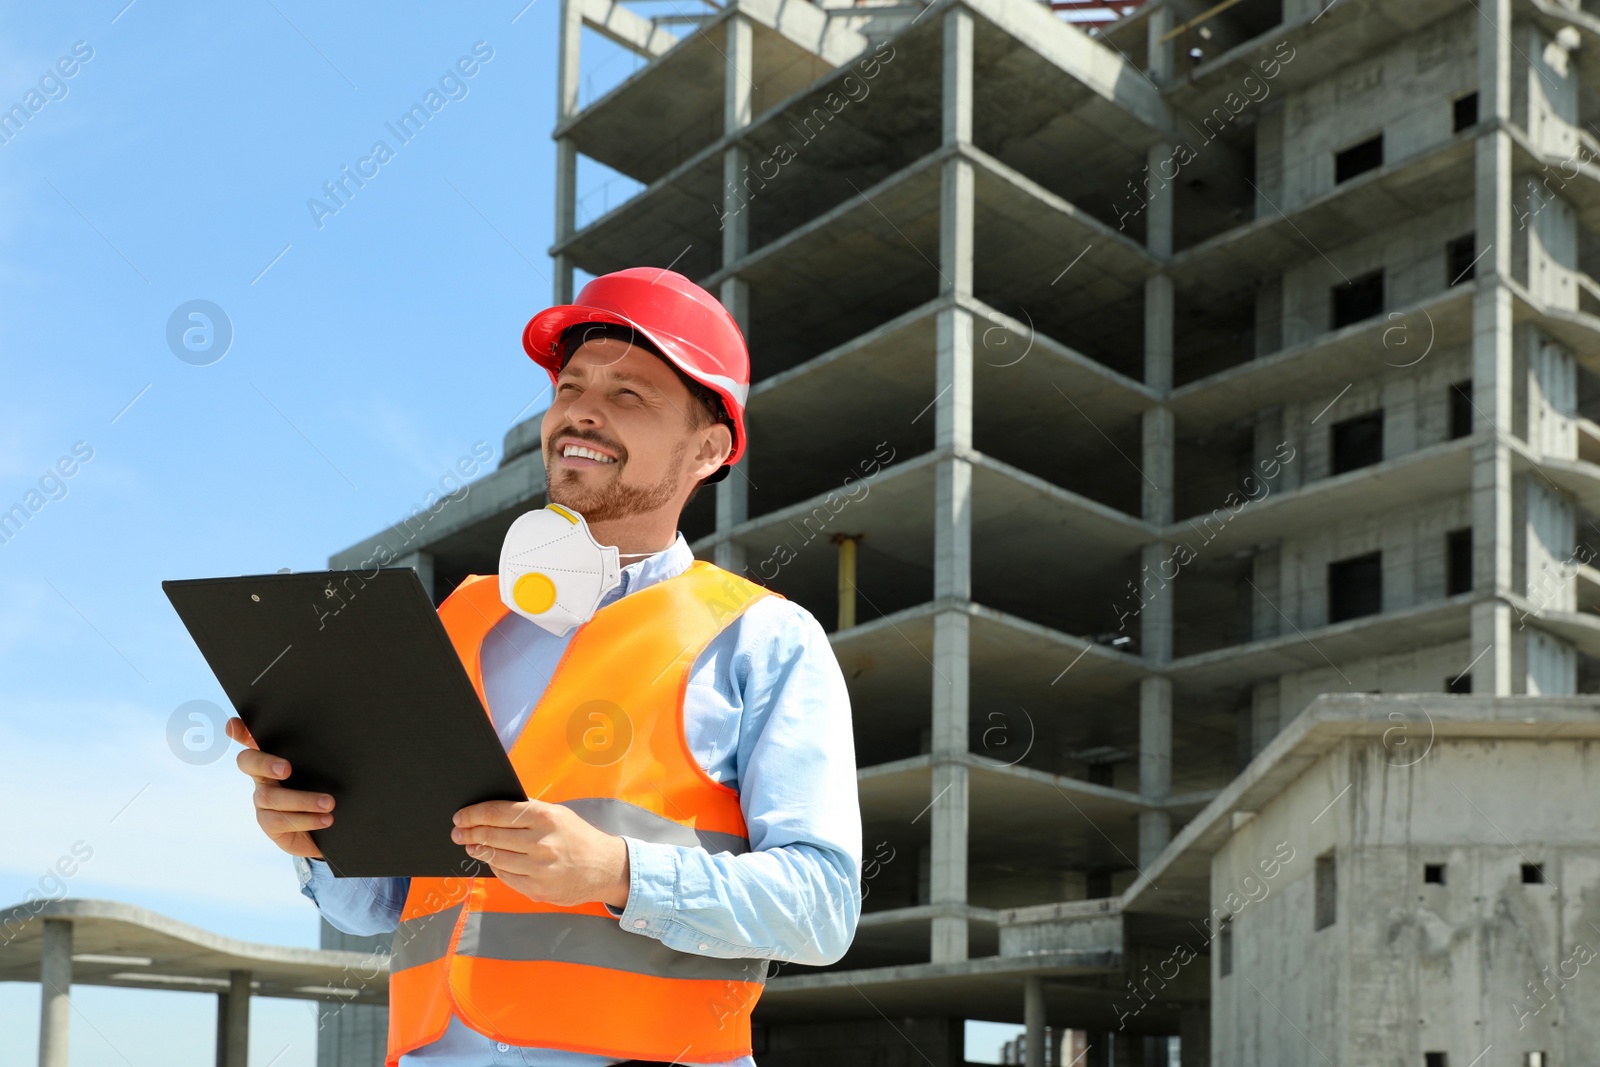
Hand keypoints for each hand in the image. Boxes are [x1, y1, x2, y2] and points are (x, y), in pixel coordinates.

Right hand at [226, 717, 331, 858]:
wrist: (325, 830)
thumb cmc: (321, 794)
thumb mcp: (322, 771)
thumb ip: (319, 754)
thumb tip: (335, 732)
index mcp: (274, 760)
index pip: (253, 740)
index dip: (240, 732)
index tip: (234, 726)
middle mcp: (263, 778)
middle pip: (249, 762)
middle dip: (264, 763)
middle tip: (287, 769)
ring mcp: (263, 802)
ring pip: (272, 797)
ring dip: (304, 800)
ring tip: (329, 803)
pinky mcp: (269, 824)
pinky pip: (281, 821)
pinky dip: (306, 819)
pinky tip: (325, 819)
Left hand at [452, 800, 629, 908]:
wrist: (605, 869)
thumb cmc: (578, 837)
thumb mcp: (558, 814)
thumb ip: (528, 813)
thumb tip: (492, 811)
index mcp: (545, 817)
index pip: (498, 813)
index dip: (474, 814)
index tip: (461, 816)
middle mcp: (541, 842)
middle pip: (492, 836)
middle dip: (470, 833)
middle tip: (459, 833)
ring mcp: (539, 869)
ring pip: (495, 858)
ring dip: (479, 851)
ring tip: (472, 846)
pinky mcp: (537, 889)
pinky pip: (506, 877)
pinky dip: (496, 867)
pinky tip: (492, 861)